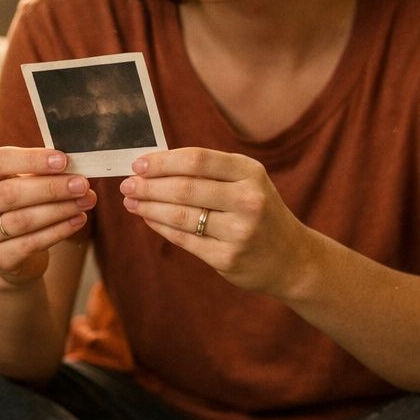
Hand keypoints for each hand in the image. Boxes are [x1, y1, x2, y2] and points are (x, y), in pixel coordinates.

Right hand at [0, 146, 95, 283]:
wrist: (12, 251)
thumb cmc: (20, 205)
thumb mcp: (22, 182)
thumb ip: (41, 172)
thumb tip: (75, 167)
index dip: (32, 160)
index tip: (63, 160)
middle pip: (11, 193)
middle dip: (51, 188)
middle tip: (81, 184)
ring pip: (23, 220)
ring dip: (59, 209)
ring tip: (86, 201)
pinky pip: (32, 243)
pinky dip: (59, 230)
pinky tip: (79, 220)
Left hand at [120, 148, 310, 295]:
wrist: (292, 258)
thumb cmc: (259, 212)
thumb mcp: (246, 182)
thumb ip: (208, 171)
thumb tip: (154, 165)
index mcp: (250, 173)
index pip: (197, 160)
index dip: (163, 161)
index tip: (138, 164)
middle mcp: (248, 200)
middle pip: (185, 188)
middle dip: (149, 186)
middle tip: (127, 185)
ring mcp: (239, 232)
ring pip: (181, 215)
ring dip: (149, 207)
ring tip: (131, 202)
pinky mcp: (228, 258)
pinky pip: (185, 240)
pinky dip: (161, 227)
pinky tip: (149, 219)